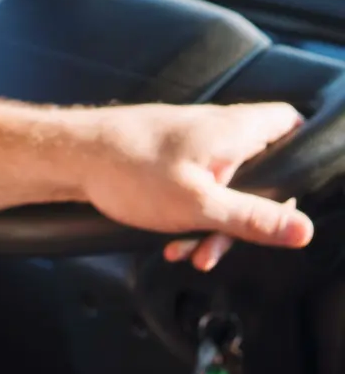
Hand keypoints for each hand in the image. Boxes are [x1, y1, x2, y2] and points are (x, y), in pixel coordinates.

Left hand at [75, 101, 313, 270]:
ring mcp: (187, 140)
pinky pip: (193, 185)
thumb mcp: (200, 205)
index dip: (300, 153)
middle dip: (249, 213)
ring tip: (192, 251)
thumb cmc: (128, 169)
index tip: (292, 193)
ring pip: (222, 184)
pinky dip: (189, 213)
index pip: (288, 122)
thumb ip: (253, 218)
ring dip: (213, 222)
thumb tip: (303, 229)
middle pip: (258, 168)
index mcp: (231, 130)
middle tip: (230, 241)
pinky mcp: (165, 154)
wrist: (69, 155)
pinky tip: (173, 240)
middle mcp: (212, 129)